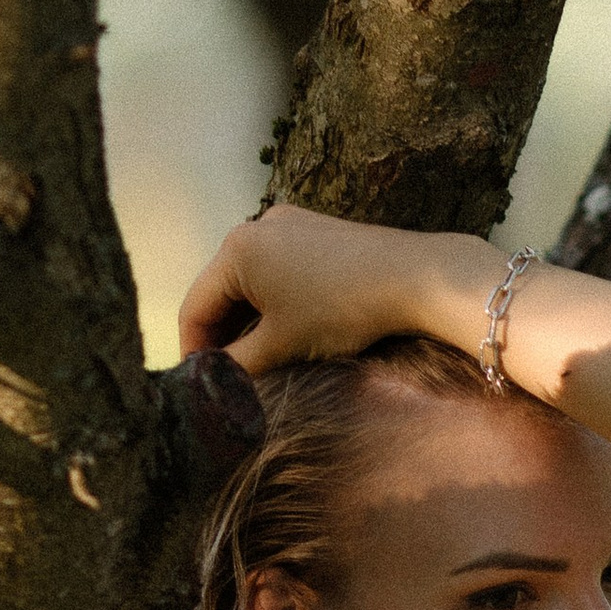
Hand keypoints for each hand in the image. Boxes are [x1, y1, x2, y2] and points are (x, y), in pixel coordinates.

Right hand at [177, 205, 475, 372]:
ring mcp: (289, 225)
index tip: (201, 384)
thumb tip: (213, 382)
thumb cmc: (343, 308)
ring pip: (250, 282)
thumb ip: (237, 364)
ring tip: (258, 359)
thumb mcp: (281, 344)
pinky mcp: (315, 232)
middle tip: (229, 377)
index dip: (194, 352)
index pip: (194, 307)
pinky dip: (274, 302)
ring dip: (249, 321)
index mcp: (236, 249)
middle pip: (221, 292)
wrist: (416, 277)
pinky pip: (278, 270)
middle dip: (223, 336)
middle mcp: (257, 226)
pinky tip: (288, 330)